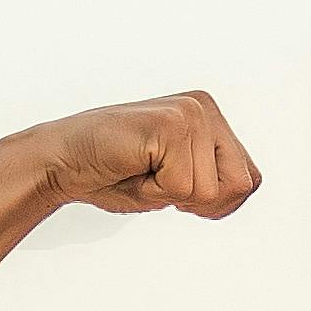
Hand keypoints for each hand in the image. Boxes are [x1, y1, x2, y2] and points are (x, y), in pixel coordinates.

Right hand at [26, 92, 261, 218]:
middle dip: (198, 201)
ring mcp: (190, 112)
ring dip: (169, 195)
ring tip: (139, 170)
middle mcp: (204, 107)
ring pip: (208, 191)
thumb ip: (214, 178)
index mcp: (210, 117)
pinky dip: (153, 192)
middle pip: (240, 186)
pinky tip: (131, 167)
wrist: (61, 162)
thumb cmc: (114, 174)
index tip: (174, 187)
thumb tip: (247, 185)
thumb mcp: (179, 180)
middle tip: (156, 178)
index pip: (249, 180)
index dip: (215, 202)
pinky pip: (181, 187)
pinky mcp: (170, 124)